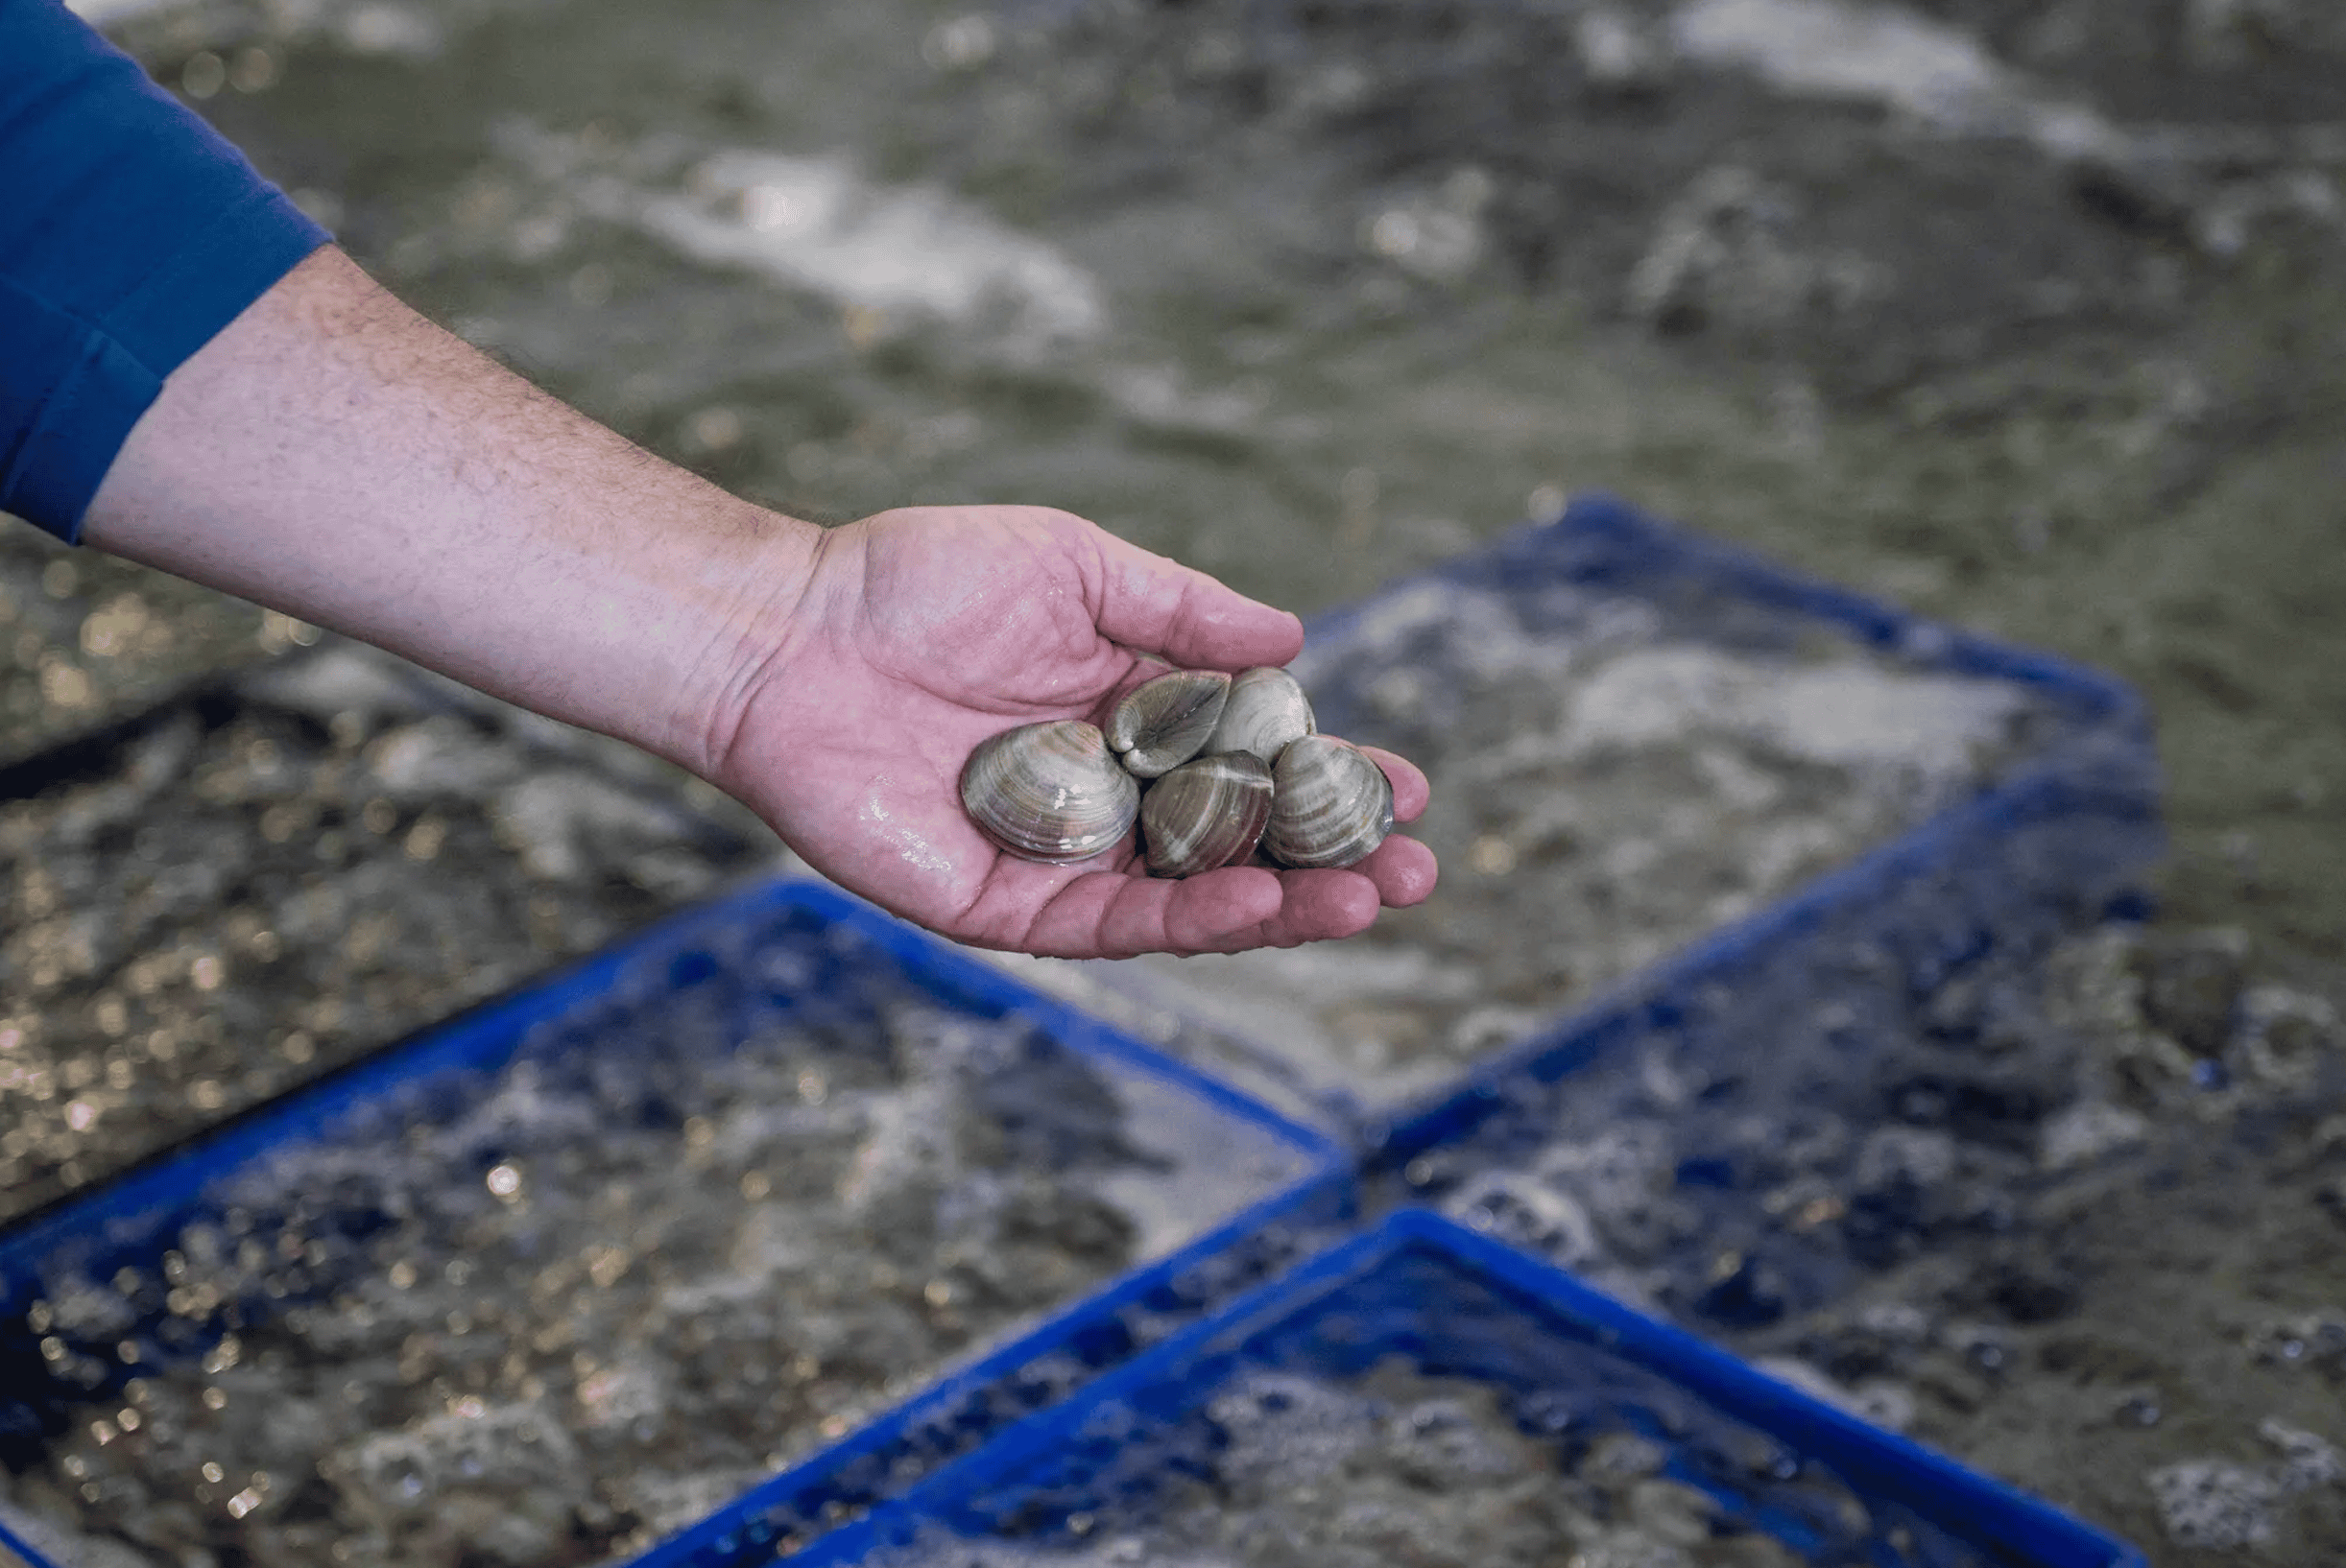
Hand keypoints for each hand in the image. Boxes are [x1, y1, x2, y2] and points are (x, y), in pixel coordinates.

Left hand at [702, 505, 1437, 956]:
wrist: (788, 633)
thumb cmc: (917, 581)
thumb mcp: (1076, 567)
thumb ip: (1182, 612)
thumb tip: (1293, 644)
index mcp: (1127, 720)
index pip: (1252, 766)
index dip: (1331, 781)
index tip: (1411, 787)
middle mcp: (1104, 798)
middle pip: (1239, 848)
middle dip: (1332, 862)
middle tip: (1419, 870)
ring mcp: (1057, 856)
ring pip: (1190, 900)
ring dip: (1283, 907)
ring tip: (1370, 900)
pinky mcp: (1000, 903)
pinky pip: (1108, 921)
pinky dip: (1186, 917)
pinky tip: (1256, 901)